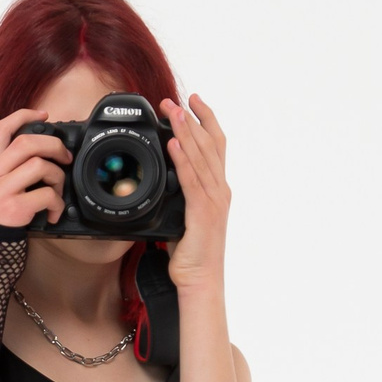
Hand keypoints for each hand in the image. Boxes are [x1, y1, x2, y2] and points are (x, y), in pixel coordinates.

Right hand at [0, 104, 70, 232]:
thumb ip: (7, 162)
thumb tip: (40, 144)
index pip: (1, 129)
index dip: (23, 115)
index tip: (43, 115)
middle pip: (26, 143)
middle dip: (53, 145)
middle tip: (64, 156)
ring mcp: (1, 190)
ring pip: (39, 166)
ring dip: (57, 176)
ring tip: (57, 188)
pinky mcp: (14, 208)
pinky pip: (46, 194)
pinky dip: (58, 202)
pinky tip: (55, 210)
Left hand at [164, 94, 229, 285]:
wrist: (200, 281)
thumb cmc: (191, 255)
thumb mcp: (183, 218)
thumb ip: (178, 197)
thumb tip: (162, 183)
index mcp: (216, 190)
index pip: (215, 146)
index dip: (205, 121)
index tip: (192, 102)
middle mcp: (219, 190)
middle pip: (210, 144)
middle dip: (192, 118)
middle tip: (175, 100)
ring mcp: (213, 200)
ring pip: (201, 157)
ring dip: (186, 131)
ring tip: (174, 112)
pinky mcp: (202, 212)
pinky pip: (191, 179)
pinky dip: (183, 159)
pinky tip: (174, 143)